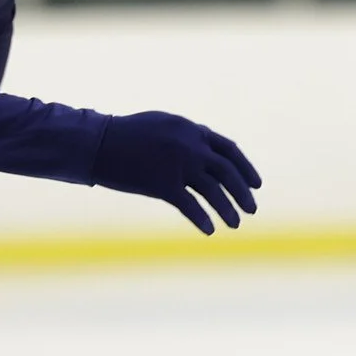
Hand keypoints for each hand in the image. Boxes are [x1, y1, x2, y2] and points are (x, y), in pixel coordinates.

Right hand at [90, 111, 261, 234]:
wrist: (99, 141)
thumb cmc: (128, 133)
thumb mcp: (164, 125)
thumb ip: (188, 135)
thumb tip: (206, 149)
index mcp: (193, 129)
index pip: (229, 149)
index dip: (245, 168)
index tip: (256, 184)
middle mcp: (191, 146)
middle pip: (227, 172)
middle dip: (242, 192)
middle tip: (252, 209)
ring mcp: (179, 165)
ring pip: (213, 191)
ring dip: (227, 210)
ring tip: (235, 225)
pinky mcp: (163, 184)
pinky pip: (190, 206)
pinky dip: (202, 219)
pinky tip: (209, 231)